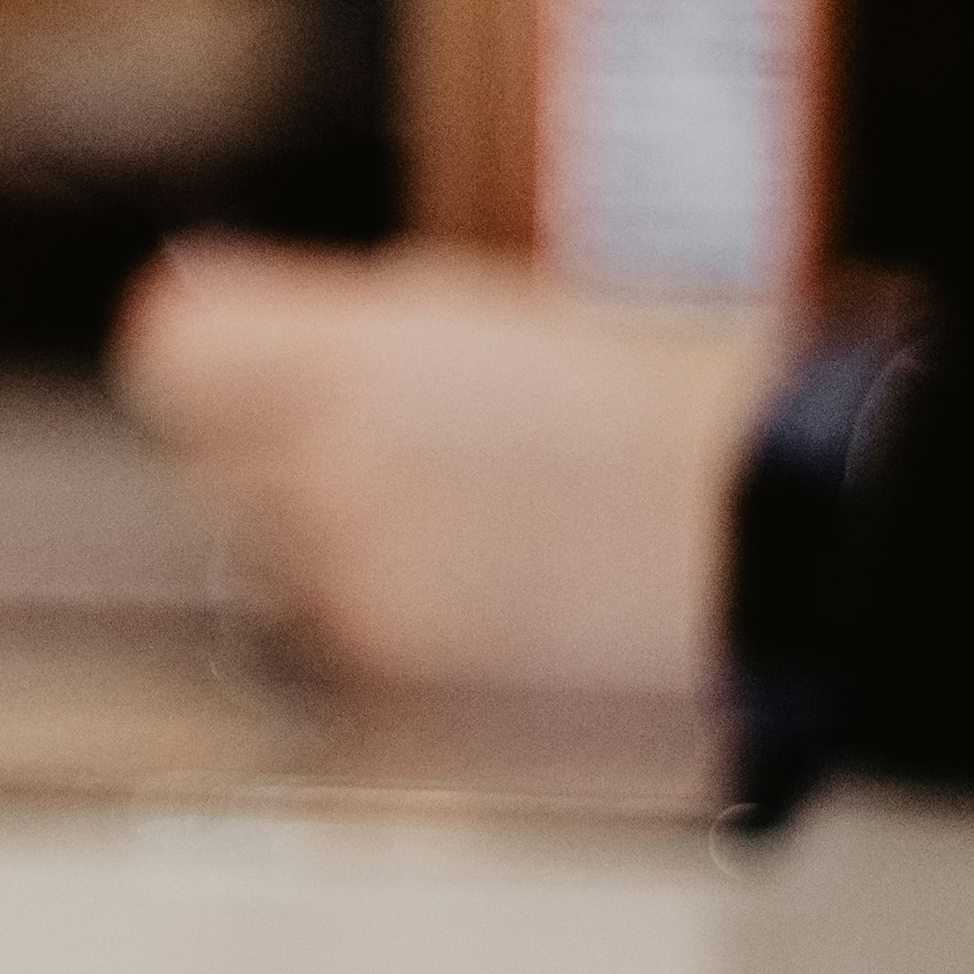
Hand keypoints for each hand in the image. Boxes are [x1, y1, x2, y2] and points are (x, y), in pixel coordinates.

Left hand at [112, 239, 784, 699]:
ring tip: (485, 519)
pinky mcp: (411, 683)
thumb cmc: (684, 405)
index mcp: (361, 361)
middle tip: (410, 445)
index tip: (244, 358)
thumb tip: (201, 290)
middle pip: (219, 466)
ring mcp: (369, 589)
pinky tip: (505, 587)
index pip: (173, 359)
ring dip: (342, 543)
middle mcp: (341, 478)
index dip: (210, 359)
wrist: (800, 542)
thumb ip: (327, 315)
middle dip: (284, 456)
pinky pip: (353, 641)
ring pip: (283, 563)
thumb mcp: (492, 313)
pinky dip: (401, 619)